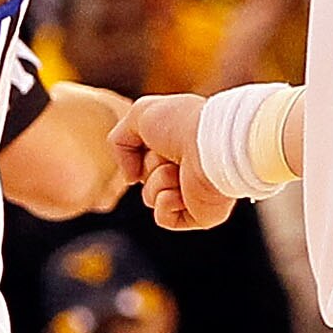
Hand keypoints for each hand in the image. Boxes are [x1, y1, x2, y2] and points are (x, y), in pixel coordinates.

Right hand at [111, 93, 234, 230]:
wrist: (211, 145)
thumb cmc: (181, 125)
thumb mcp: (140, 115)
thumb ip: (121, 140)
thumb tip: (130, 177)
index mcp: (180, 145)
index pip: (145, 156)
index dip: (142, 150)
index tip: (155, 138)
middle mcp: (188, 168)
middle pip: (145, 177)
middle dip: (150, 165)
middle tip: (170, 154)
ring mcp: (195, 193)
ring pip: (151, 197)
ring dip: (159, 181)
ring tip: (179, 170)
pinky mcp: (200, 214)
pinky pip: (164, 218)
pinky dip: (166, 204)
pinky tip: (180, 192)